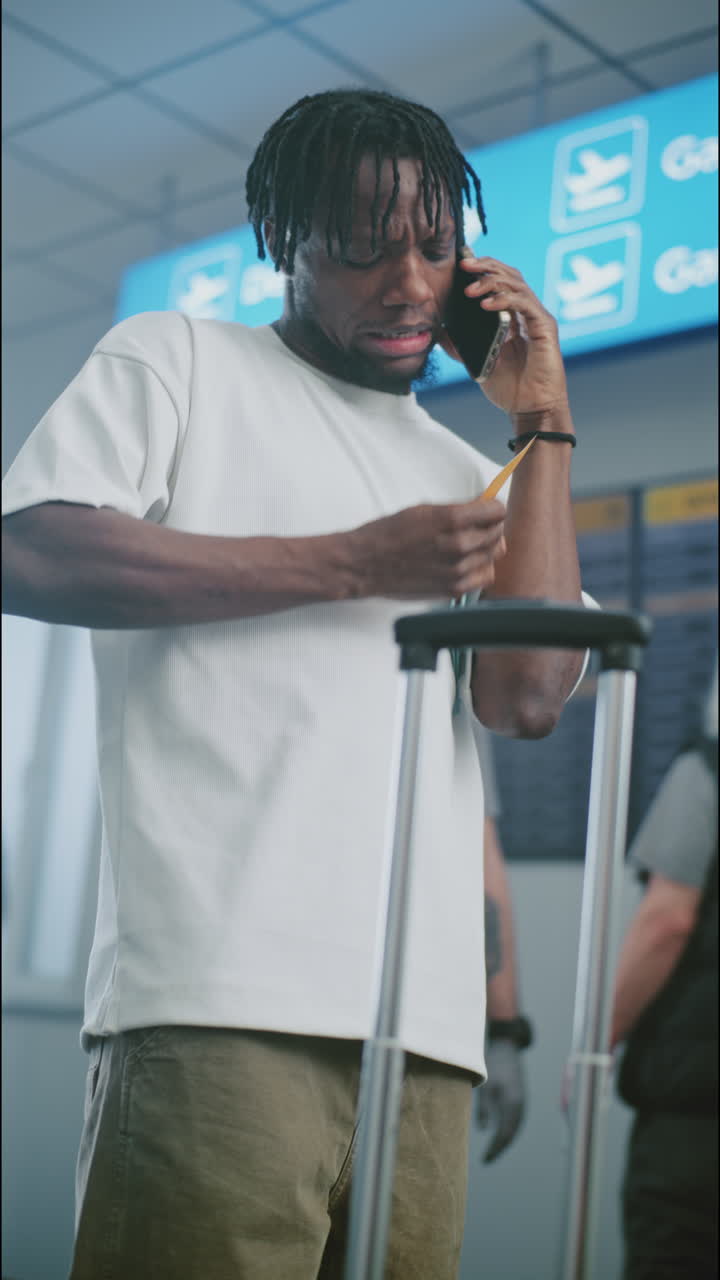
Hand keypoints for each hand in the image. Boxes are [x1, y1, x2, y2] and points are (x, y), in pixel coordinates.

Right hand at [346, 496, 505, 599]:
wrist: (366, 564)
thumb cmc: (389, 534)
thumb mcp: (425, 508)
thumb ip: (459, 507)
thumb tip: (484, 504)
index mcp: (452, 519)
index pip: (497, 511)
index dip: (492, 508)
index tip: (487, 509)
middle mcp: (459, 545)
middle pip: (497, 532)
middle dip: (489, 526)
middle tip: (476, 526)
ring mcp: (458, 570)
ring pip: (494, 554)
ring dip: (484, 547)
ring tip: (467, 545)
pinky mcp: (454, 588)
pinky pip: (485, 576)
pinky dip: (480, 568)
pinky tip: (465, 563)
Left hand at [438, 255, 567, 415]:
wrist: (530, 409)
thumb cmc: (510, 388)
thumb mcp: (477, 362)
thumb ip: (461, 346)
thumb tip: (440, 330)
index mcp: (512, 317)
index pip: (499, 282)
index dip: (483, 269)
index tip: (460, 263)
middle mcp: (526, 313)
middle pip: (509, 275)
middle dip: (486, 266)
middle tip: (464, 264)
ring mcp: (537, 318)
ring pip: (517, 284)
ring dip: (491, 282)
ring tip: (469, 289)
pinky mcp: (545, 327)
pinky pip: (525, 304)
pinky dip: (504, 300)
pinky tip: (485, 304)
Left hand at [475, 1039, 525, 1162]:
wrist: (506, 1048)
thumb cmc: (493, 1066)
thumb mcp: (486, 1087)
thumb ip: (484, 1108)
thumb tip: (485, 1130)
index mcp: (513, 1104)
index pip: (505, 1134)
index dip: (496, 1149)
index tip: (485, 1160)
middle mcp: (520, 1106)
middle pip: (511, 1134)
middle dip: (500, 1148)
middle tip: (487, 1159)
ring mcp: (521, 1102)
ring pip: (514, 1128)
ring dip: (504, 1140)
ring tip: (492, 1151)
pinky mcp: (518, 1098)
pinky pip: (514, 1120)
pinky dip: (507, 1130)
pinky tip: (498, 1134)